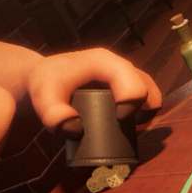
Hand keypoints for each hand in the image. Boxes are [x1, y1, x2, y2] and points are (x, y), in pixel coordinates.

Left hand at [26, 48, 161, 137]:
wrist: (42, 76)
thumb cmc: (46, 83)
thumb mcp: (44, 98)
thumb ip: (54, 114)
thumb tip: (77, 129)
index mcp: (105, 62)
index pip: (133, 83)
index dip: (132, 104)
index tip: (120, 119)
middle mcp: (120, 66)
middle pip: (148, 89)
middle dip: (144, 112)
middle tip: (129, 128)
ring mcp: (124, 75)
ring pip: (149, 94)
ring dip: (145, 114)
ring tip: (130, 130)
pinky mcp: (125, 85)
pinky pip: (144, 98)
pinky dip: (142, 113)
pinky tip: (129, 126)